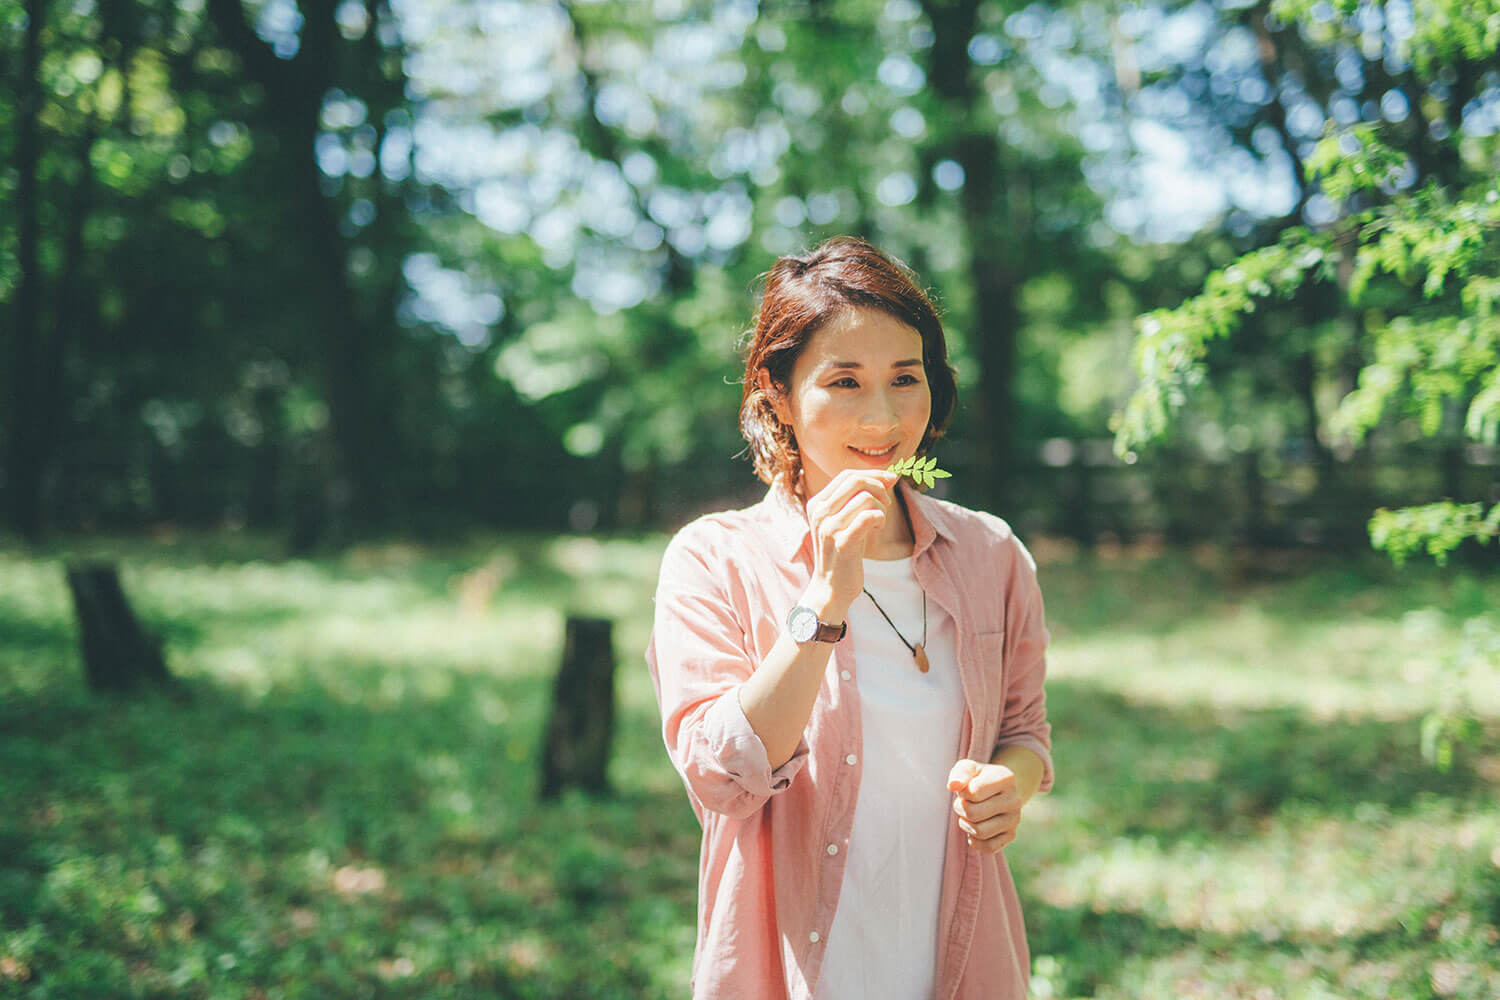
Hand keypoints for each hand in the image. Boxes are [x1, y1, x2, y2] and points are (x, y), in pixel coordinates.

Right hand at [805, 468, 898, 612]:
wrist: (831, 588)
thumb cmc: (843, 552)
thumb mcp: (848, 520)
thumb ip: (862, 498)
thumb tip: (890, 477)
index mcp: (817, 504)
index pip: (847, 475)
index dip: (872, 474)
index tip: (890, 481)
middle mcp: (819, 512)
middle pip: (855, 481)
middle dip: (879, 487)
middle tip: (887, 504)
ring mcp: (828, 528)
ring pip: (865, 497)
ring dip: (881, 507)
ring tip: (879, 522)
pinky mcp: (842, 543)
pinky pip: (868, 517)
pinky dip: (880, 519)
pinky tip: (877, 528)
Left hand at [947, 759, 1021, 854]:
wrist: (997, 790)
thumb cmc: (977, 778)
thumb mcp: (968, 768)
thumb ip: (959, 774)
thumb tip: (953, 786)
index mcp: (1006, 778)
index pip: (973, 793)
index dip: (961, 793)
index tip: (964, 790)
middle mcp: (1014, 799)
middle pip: (973, 814)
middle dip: (960, 809)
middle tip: (961, 804)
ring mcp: (1014, 819)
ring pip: (980, 832)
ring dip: (965, 825)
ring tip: (967, 815)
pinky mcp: (1011, 835)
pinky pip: (989, 847)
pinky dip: (975, 841)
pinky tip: (974, 829)